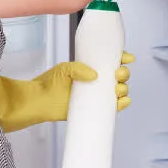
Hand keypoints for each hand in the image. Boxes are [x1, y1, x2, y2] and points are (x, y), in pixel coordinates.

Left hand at [0, 52, 134, 132]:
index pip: (111, 61)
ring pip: (119, 91)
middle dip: (124, 73)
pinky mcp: (95, 109)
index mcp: (91, 68)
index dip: (122, 58)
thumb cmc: (50, 83)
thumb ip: (78, 69)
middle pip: (119, 76)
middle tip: (118, 73)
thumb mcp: (64, 69)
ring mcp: (97, 95)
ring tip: (117, 88)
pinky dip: (122, 104)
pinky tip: (122, 101)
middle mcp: (97, 81)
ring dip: (124, 88)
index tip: (127, 58)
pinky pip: (113, 107)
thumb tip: (94, 75)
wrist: (40, 101)